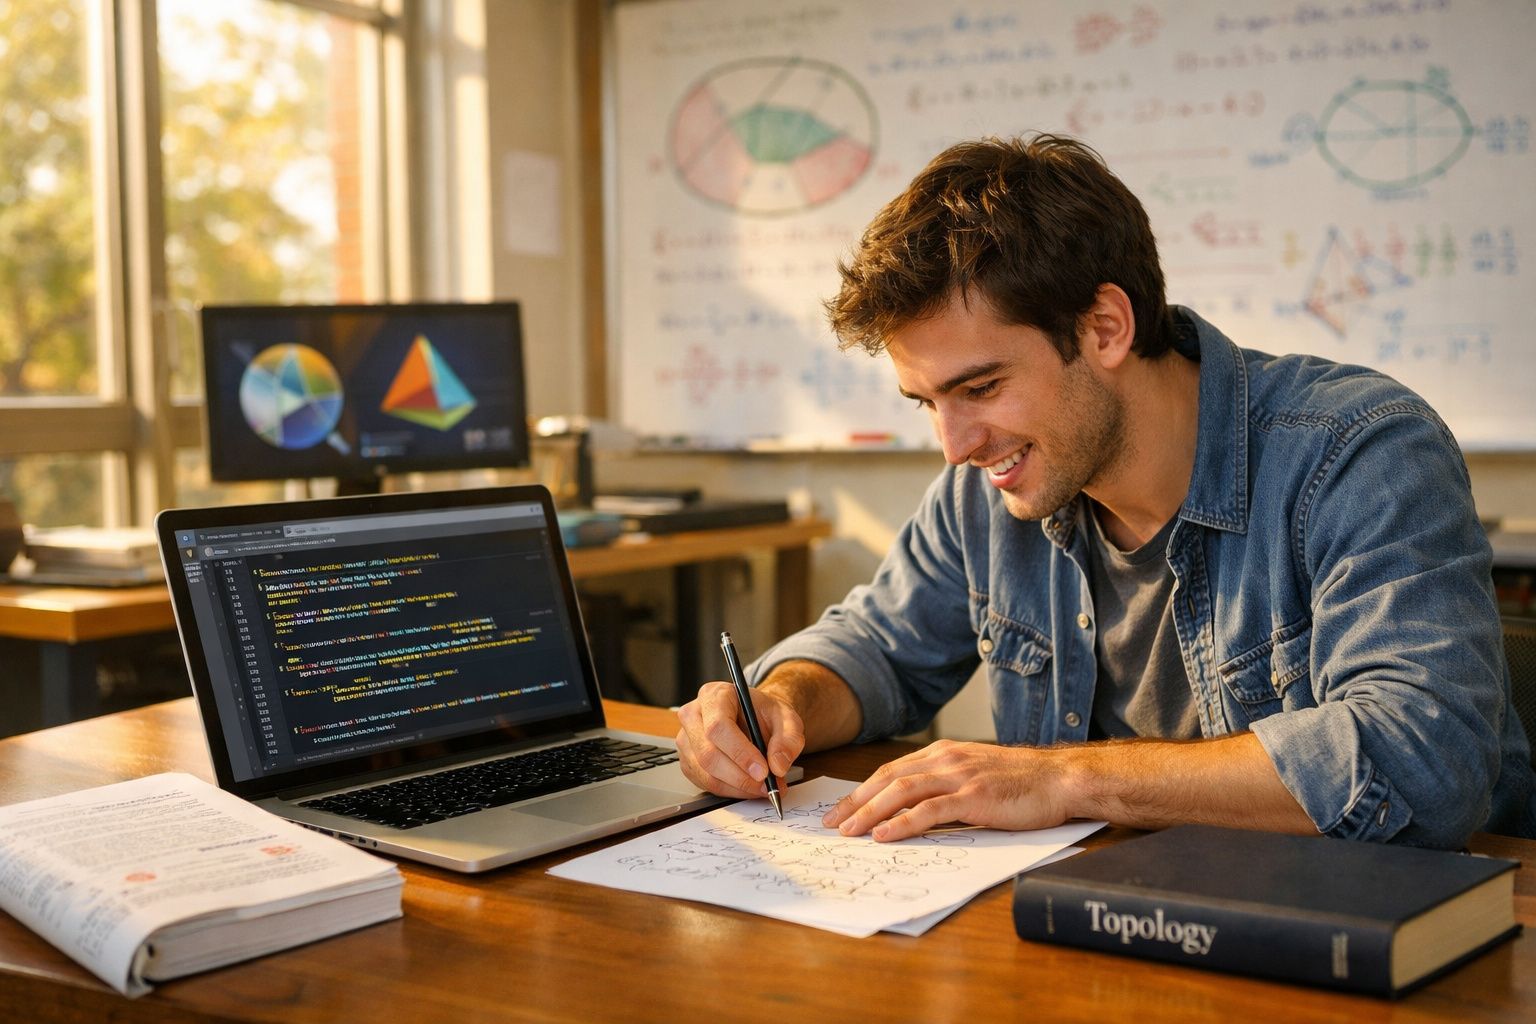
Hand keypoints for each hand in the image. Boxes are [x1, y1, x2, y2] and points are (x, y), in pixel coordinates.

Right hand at [675, 681, 803, 798]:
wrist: (755, 717)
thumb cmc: (765, 714)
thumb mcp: (786, 718)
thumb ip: (788, 738)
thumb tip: (778, 766)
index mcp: (714, 695)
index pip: (718, 726)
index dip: (740, 752)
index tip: (763, 771)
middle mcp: (693, 715)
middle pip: (708, 753)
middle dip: (740, 776)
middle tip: (766, 785)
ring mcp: (686, 740)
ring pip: (705, 773)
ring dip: (737, 787)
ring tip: (763, 787)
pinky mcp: (687, 761)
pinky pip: (705, 784)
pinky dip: (730, 791)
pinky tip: (748, 786)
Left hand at [821, 739, 1074, 841]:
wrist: (1060, 779)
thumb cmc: (1022, 783)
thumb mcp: (975, 777)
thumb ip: (945, 788)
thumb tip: (914, 812)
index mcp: (943, 754)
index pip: (891, 771)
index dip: (862, 791)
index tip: (840, 810)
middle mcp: (945, 759)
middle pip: (887, 778)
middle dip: (855, 802)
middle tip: (831, 824)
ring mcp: (959, 776)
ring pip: (901, 792)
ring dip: (870, 812)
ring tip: (849, 831)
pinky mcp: (974, 797)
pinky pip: (929, 810)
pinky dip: (902, 822)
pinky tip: (884, 835)